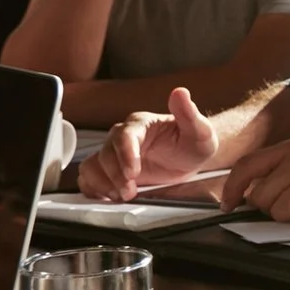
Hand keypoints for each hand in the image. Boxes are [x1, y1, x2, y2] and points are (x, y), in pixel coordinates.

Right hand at [79, 86, 217, 198]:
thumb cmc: (193, 142)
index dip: (126, 154)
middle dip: (116, 175)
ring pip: (93, 165)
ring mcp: (115, 155)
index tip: (133, 173)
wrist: (191, 157)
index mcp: (141, 125)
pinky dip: (93, 188)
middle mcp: (123, 137)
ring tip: (120, 196)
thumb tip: (181, 92)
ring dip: (102, 183)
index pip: (125, 136)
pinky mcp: (111, 171)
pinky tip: (108, 197)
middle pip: (106, 153)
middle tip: (130, 191)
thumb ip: (189, 114)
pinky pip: (90, 177)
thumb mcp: (199, 130)